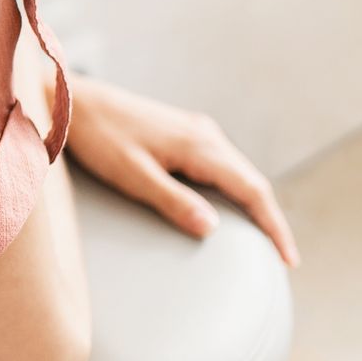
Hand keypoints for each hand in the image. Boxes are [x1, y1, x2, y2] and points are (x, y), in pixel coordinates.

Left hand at [66, 74, 298, 265]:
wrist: (73, 100)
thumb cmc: (98, 136)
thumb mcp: (132, 174)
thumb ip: (172, 200)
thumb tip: (212, 229)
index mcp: (200, 144)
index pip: (253, 190)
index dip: (274, 226)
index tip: (288, 260)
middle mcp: (205, 134)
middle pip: (251, 181)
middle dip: (269, 219)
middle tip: (281, 258)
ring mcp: (194, 131)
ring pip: (237, 172)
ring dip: (252, 204)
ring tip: (262, 239)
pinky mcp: (181, 133)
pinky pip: (219, 165)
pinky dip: (232, 190)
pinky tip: (228, 207)